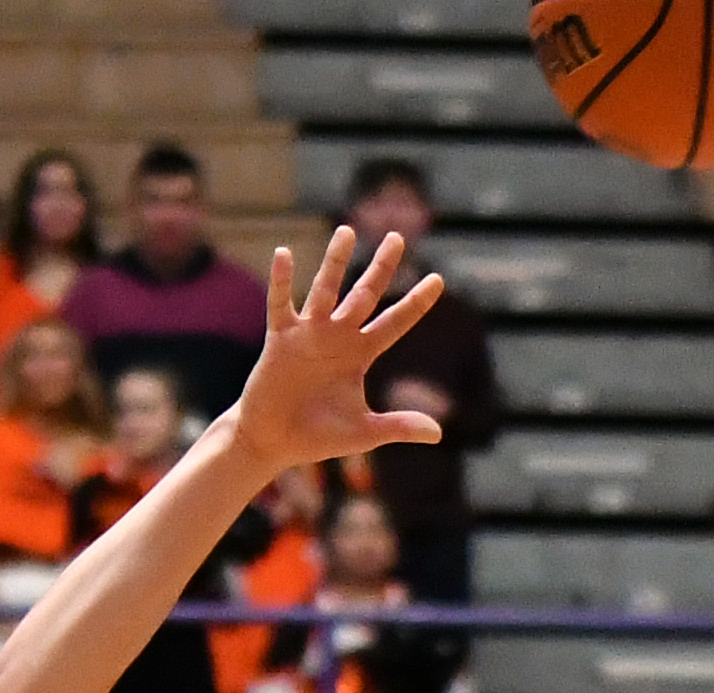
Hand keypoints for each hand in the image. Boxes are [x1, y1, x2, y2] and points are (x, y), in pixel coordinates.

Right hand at [224, 229, 450, 483]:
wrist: (275, 440)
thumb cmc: (319, 436)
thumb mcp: (364, 432)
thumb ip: (398, 426)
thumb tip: (438, 432)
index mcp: (360, 355)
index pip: (395, 324)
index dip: (415, 303)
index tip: (438, 279)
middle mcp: (337, 337)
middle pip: (365, 295)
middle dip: (381, 268)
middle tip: (398, 238)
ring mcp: (308, 333)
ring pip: (326, 290)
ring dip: (335, 262)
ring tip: (347, 231)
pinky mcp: (280, 337)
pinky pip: (281, 304)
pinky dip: (282, 281)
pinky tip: (284, 254)